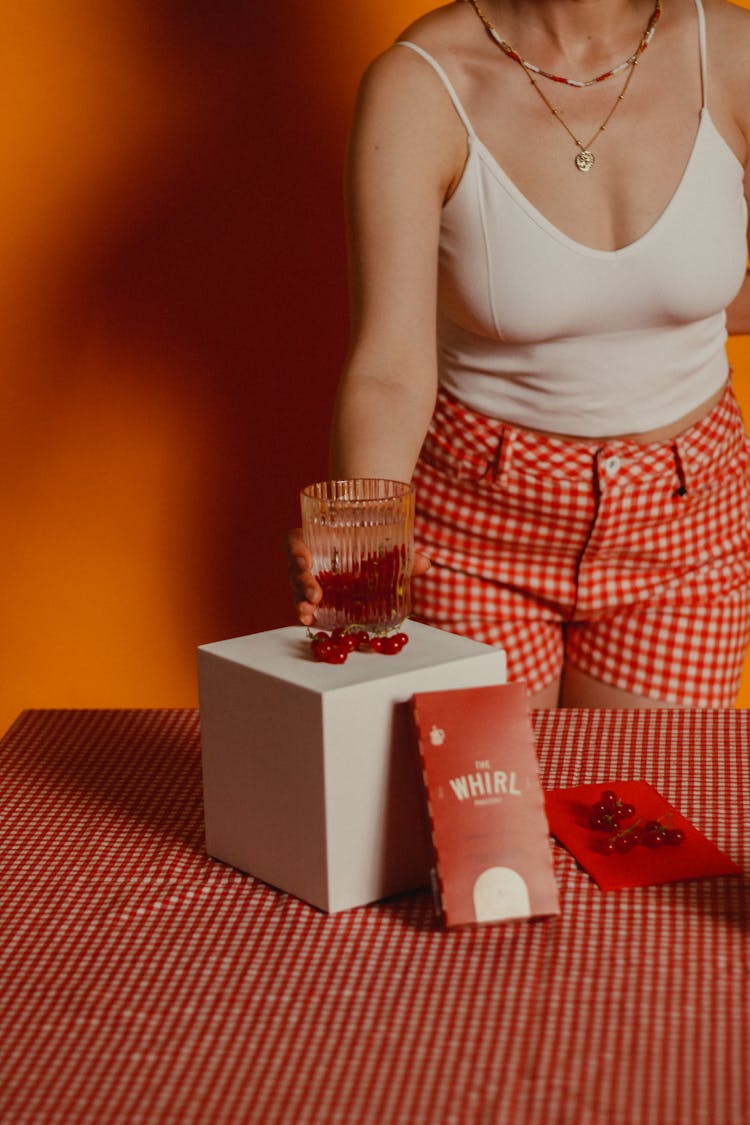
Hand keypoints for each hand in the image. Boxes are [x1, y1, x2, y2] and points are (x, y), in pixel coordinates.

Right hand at [285, 528, 430, 626]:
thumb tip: (425, 563)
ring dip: (302, 602)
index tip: (304, 558)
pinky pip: (306, 606)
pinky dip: (308, 615)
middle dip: (302, 584)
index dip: (294, 549)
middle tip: (314, 595)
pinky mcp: (315, 598)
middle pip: (295, 570)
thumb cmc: (367, 542)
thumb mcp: (382, 544)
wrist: (365, 551)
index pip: (294, 541)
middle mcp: (308, 559)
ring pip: (298, 591)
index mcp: (315, 539)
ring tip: (308, 613)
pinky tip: (310, 622)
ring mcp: (309, 580)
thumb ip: (402, 553)